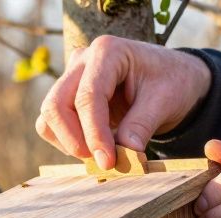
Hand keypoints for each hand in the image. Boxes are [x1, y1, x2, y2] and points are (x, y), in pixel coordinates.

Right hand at [35, 35, 210, 169]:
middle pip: (57, 104)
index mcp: (107, 51)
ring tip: (101, 155)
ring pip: (49, 116)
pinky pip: (51, 124)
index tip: (108, 162)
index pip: (88, 96)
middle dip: (74, 140)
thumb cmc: (171, 82)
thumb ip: (142, 126)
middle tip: (101, 163)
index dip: (94, 134)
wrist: (171, 78)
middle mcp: (82, 60)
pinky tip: (93, 148)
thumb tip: (125, 155)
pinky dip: (67, 142)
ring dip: (68, 142)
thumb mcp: (165, 101)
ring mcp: (71, 77)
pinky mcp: (66, 96)